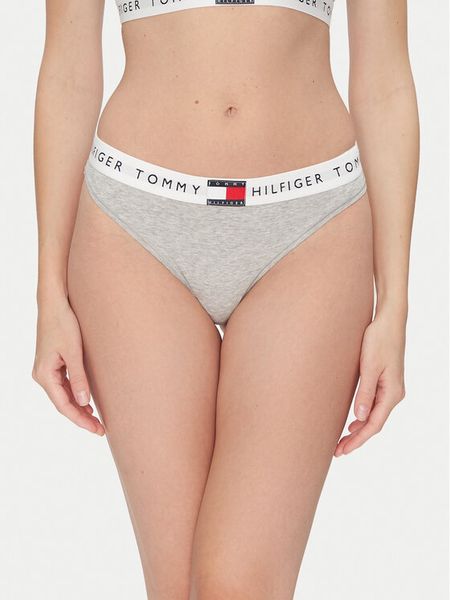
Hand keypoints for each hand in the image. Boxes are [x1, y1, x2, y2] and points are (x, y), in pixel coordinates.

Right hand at [31, 296, 104, 435]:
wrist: (54, 304)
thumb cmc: (63, 324)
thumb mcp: (74, 352)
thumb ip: (79, 378)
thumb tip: (83, 403)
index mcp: (44, 375)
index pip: (63, 406)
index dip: (80, 420)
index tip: (97, 430)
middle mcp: (42, 375)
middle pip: (63, 404)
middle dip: (81, 418)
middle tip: (101, 430)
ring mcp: (46, 370)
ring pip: (63, 397)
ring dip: (79, 408)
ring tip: (96, 421)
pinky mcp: (53, 364)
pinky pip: (63, 387)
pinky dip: (75, 396)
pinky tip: (87, 403)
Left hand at [334, 306, 406, 455]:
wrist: (389, 320)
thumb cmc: (379, 340)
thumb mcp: (369, 366)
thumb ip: (365, 393)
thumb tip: (359, 418)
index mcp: (392, 393)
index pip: (373, 425)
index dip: (358, 440)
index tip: (342, 450)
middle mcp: (394, 394)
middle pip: (374, 424)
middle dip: (356, 439)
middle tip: (337, 451)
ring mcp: (390, 388)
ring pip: (374, 416)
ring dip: (359, 430)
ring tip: (342, 441)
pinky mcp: (385, 381)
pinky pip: (374, 405)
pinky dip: (363, 417)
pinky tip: (353, 422)